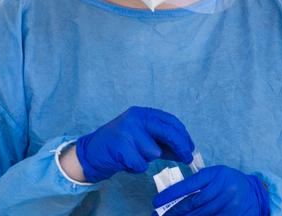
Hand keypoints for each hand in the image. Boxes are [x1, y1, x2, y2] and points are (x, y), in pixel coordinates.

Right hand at [75, 106, 194, 182]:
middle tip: (187, 158)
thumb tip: (186, 151)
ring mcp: (127, 131)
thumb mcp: (143, 139)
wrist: (90, 154)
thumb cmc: (120, 147)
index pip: (169, 120)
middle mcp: (135, 118)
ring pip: (153, 152)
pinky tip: (125, 162)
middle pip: (167, 132)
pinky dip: (135, 168)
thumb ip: (163, 143)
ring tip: (132, 156)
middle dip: (180, 146)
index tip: (191, 147)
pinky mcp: (120, 147)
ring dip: (146, 159)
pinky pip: (140, 164)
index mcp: (142, 113)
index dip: (183, 135)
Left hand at [151, 165, 269, 215]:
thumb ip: (198, 182)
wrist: (255, 193)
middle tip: (160, 215)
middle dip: (175, 211)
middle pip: (193, 204)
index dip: (172, 194)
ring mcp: (229, 205)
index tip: (157, 201)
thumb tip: (175, 195)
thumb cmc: (229, 181)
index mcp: (215, 175)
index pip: (189, 185)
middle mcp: (222, 189)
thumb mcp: (215, 175)